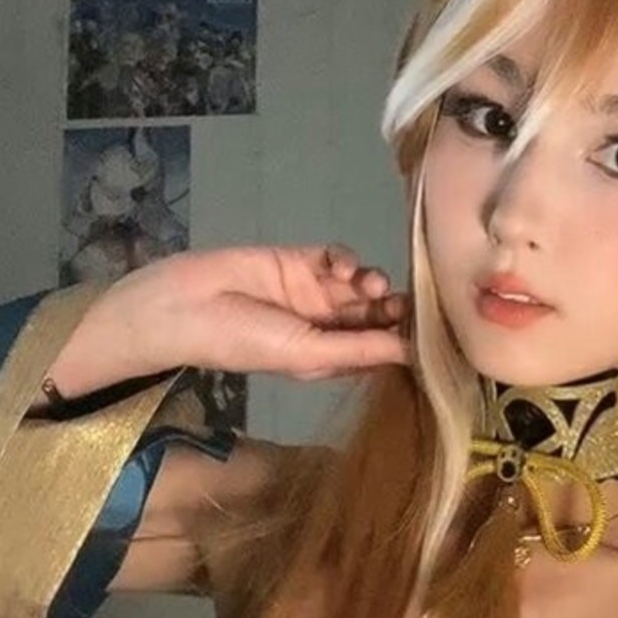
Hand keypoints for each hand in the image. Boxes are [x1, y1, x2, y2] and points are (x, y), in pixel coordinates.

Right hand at [54, 244, 410, 394]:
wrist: (184, 305)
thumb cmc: (242, 341)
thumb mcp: (305, 353)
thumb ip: (358, 349)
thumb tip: (412, 352)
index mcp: (328, 359)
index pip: (377, 352)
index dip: (404, 343)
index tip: (433, 335)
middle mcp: (325, 327)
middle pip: (375, 316)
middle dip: (392, 309)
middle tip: (402, 302)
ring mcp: (313, 293)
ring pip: (360, 285)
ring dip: (371, 282)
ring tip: (369, 282)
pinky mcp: (299, 260)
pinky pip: (336, 258)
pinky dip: (346, 259)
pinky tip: (340, 264)